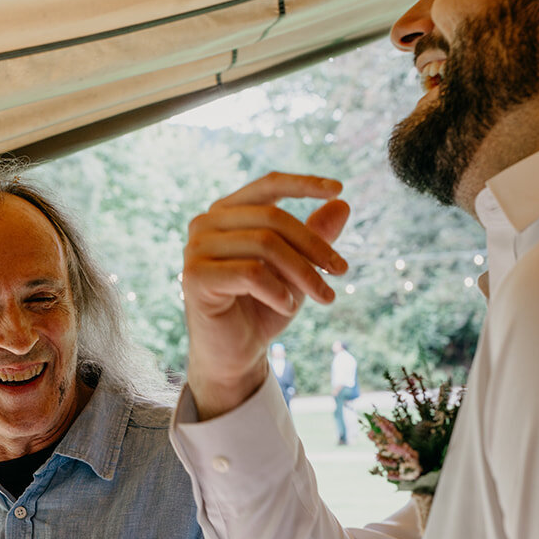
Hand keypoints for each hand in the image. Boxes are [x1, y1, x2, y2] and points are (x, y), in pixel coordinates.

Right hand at [182, 173, 349, 417]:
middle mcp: (206, 224)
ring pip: (265, 244)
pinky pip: (251, 273)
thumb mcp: (296, 270)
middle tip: (341, 270)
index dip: (304, 183)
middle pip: (273, 218)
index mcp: (227, 214)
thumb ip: (313, 237)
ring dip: (303, 273)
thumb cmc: (262, 309)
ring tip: (322, 296)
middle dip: (314, 245)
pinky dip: (279, 291)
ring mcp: (197, 249)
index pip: (268, 185)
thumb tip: (342, 205)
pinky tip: (287, 307)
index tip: (340, 189)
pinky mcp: (196, 277)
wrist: (236, 355)